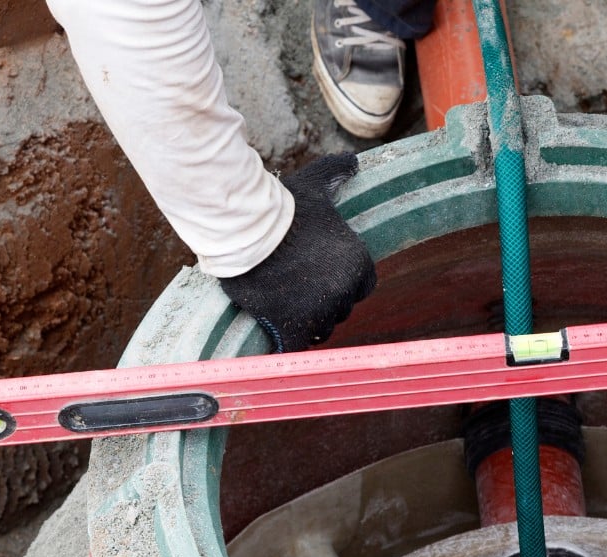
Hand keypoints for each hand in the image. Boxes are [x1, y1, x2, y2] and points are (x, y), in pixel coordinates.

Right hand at [219, 153, 376, 352]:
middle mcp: (344, 289)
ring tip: (285, 305)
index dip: (343, 284)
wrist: (245, 226)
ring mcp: (319, 310)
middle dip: (325, 302)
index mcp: (358, 263)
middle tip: (298, 288)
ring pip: (321, 327)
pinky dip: (288, 343)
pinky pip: (296, 345)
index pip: (362, 286)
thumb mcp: (314, 185)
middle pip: (342, 308)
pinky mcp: (292, 325)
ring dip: (308, 321)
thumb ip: (336, 174)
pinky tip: (276, 333)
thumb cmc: (280, 206)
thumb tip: (353, 161)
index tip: (322, 277)